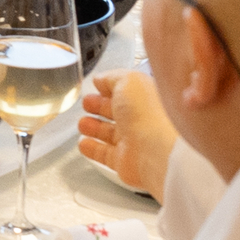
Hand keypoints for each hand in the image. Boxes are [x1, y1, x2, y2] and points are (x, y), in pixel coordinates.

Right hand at [75, 70, 171, 195]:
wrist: (156, 151)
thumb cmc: (149, 115)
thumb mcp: (129, 81)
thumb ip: (112, 78)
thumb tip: (100, 80)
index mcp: (146, 99)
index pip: (126, 91)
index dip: (110, 87)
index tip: (97, 86)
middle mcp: (141, 120)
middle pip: (116, 112)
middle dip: (99, 106)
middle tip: (88, 104)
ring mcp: (132, 142)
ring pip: (109, 133)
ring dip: (94, 128)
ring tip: (83, 124)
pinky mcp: (124, 161)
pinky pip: (105, 154)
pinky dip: (93, 149)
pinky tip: (85, 144)